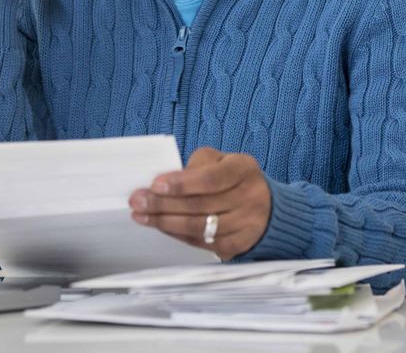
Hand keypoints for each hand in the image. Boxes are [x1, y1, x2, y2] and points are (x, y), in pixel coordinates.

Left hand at [128, 147, 271, 259]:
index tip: (155, 184)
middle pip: (200, 205)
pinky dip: (178, 235)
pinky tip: (162, 227)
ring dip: (165, 222)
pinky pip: (202, 243)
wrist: (267, 207)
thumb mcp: (222, 160)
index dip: (181, 183)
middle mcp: (249, 197)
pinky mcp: (238, 245)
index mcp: (244, 169)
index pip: (210, 179)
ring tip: (142, 216)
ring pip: (198, 227)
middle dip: (163, 204)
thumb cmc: (235, 179)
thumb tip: (165, 182)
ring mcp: (246, 224)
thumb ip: (197, 165)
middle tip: (138, 201)